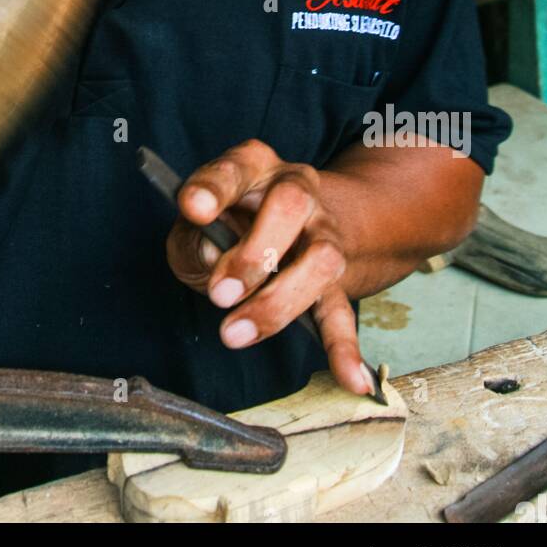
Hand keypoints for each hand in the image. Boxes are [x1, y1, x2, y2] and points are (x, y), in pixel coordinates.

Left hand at [166, 138, 373, 397]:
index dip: (214, 188)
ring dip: (278, 301)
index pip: (234, 169)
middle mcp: (295, 190)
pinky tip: (353, 380)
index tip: (193, 208)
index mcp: (253, 166)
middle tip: (219, 292)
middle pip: (291, 204)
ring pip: (321, 258)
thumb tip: (210, 260)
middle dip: (255, 252)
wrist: (290, 223)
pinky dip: (344, 347)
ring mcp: (321, 233)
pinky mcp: (334, 279)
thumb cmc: (225, 222)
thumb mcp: (195, 224)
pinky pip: (342, 311)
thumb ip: (192, 239)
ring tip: (234, 334)